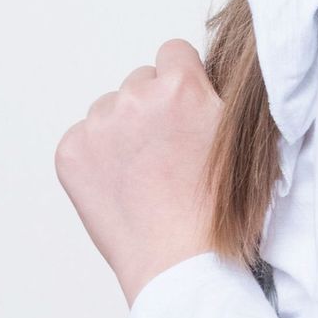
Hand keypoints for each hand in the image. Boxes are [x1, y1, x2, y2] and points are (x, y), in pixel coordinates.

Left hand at [55, 39, 224, 302]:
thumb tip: (211, 80)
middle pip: (140, 81)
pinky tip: (122, 186)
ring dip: (125, 131)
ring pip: (110, 109)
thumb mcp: (246, 143)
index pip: (173, 52)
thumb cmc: (221, 213)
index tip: (188, 111)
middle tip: (170, 151)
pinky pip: (84, 137)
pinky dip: (99, 157)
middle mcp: (135, 97)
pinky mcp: (71, 152)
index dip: (184, 82)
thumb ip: (225, 100)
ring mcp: (97, 125)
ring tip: (147, 174)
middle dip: (153, 107)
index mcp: (181, 87)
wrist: (181, 264)